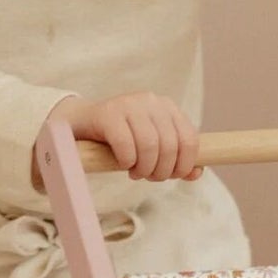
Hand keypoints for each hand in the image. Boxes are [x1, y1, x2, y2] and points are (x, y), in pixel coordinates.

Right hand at [35, 91, 204, 189]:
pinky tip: (122, 164)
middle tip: (147, 177)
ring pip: (151, 146)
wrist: (80, 125)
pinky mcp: (107, 113)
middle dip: (162, 171)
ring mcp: (129, 103)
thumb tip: (197, 173)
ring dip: (145, 169)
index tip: (171, 176)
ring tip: (135, 173)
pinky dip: (127, 161)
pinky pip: (126, 144)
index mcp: (167, 107)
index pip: (190, 139)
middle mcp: (151, 101)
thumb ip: (176, 159)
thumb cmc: (120, 140)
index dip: (184, 164)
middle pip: (170, 146)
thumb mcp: (152, 148)